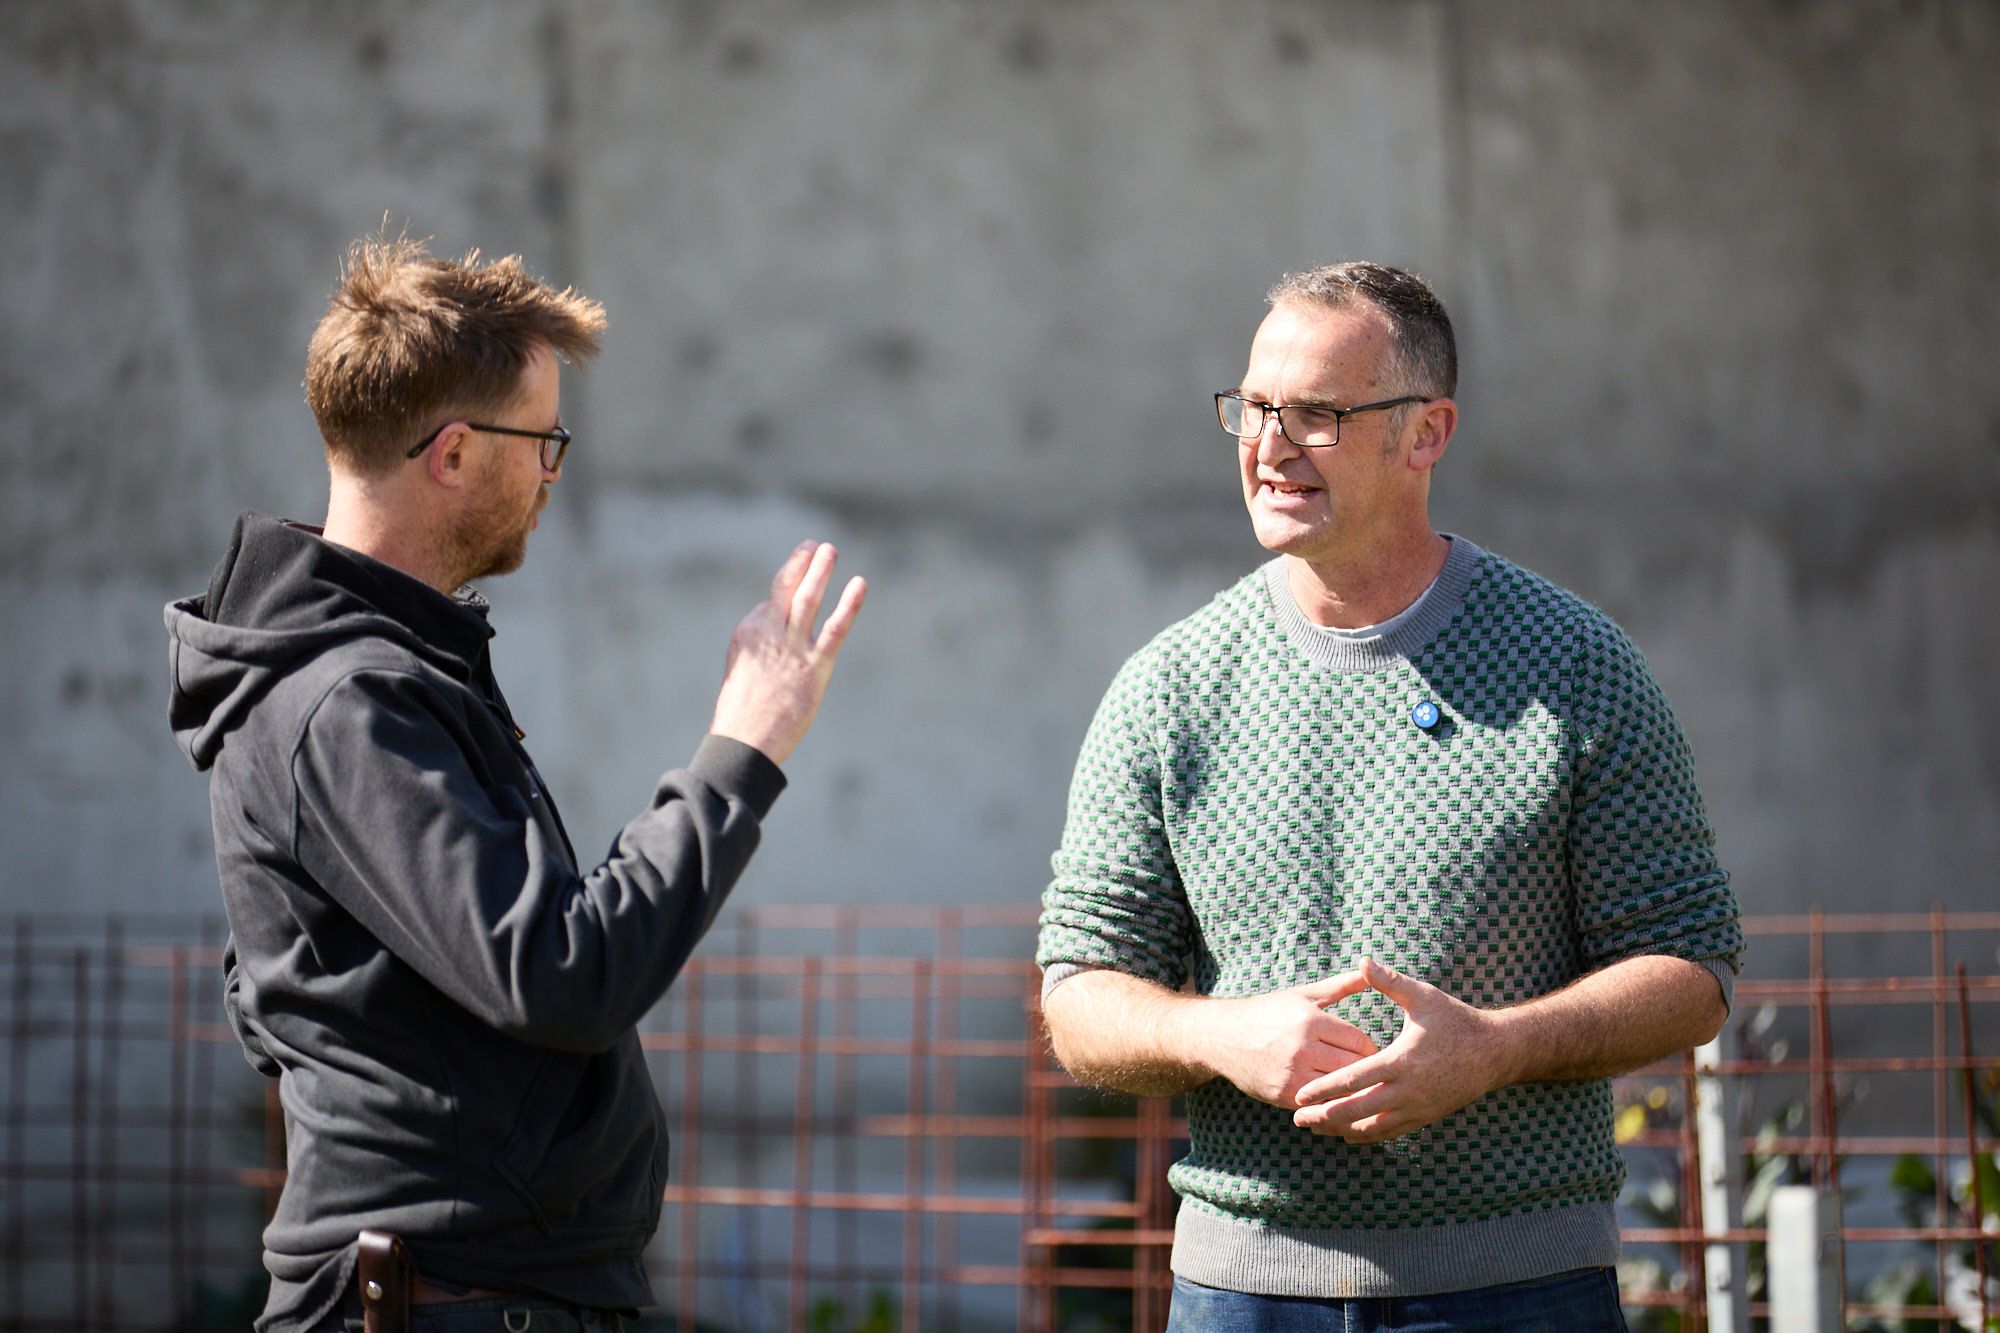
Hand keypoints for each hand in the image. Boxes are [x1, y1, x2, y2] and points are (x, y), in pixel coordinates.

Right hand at [710, 541, 866, 764]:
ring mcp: (793, 649)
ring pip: (808, 599)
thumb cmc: (743, 713)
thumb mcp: (743, 672)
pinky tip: (859, 585)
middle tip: (815, 545)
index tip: (794, 602)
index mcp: (748, 633)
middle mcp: (769, 633)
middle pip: (786, 588)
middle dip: (801, 564)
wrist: (745, 742)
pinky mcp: (815, 667)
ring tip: (830, 551)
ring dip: (820, 571)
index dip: (785, 605)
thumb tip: (781, 639)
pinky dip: (849, 605)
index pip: (771, 606)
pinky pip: (835, 629)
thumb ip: (761, 650)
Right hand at [1190, 973, 1377, 1108]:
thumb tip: (1369, 970)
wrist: (1221, 1036)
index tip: (1371, 1052)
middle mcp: (1302, 1048)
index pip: (1360, 1042)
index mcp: (1311, 1020)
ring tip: (1358, 1087)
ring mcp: (1292, 1074)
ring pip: (1338, 1088)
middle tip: (1372, 1073)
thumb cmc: (1267, 1012)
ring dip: (1349, 1088)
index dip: (1370, 1048)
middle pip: (1354, 1067)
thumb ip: (1340, 985)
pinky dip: (1328, 1100)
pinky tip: (1333, 1096)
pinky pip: (1319, 1102)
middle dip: (1364, 1070)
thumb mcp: (1302, 996)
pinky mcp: (1283, 1095)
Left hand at [1291, 958, 1514, 1142]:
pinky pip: (1391, 1132)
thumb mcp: (1424, 998)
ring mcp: (1418, 1108)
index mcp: (1402, 1061)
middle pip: (1358, 1111)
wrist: (1496, 1052)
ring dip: (1342, 1130)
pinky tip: (1347, 1136)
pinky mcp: (1426, 1117)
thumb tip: (1363, 960)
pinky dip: (1367, 1136)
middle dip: (1325, 1117)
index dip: (1324, 1089)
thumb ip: (1390, 982)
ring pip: (1373, 1128)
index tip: (1299, 1095)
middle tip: (1297, 1119)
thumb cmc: (1457, 1021)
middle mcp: (1408, 1091)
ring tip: (1315, 1128)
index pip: (1354, 1080)